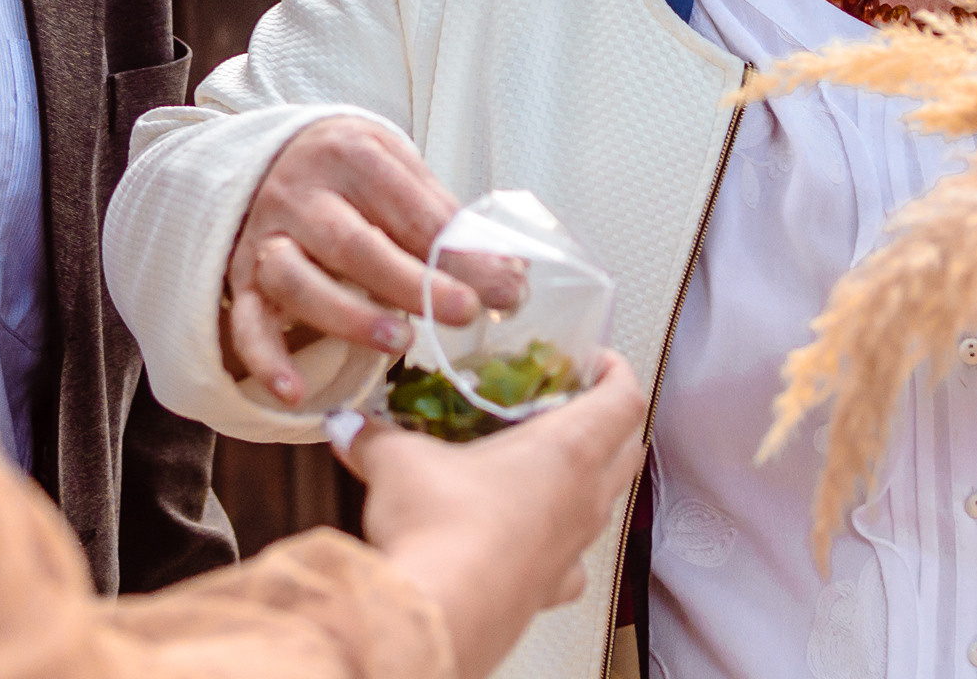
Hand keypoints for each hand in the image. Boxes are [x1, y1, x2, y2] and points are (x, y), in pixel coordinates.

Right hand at [225, 115, 481, 405]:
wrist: (272, 154)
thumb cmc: (352, 172)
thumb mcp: (399, 169)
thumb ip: (445, 220)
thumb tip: (507, 276)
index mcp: (354, 157)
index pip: (412, 211)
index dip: (460, 255)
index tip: (504, 288)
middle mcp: (302, 195)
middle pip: (353, 244)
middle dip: (412, 283)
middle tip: (464, 312)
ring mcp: (266, 237)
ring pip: (297, 282)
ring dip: (349, 318)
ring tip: (400, 342)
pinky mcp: (241, 277)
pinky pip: (246, 322)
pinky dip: (267, 361)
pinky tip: (295, 395)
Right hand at [341, 351, 648, 678]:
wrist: (439, 616)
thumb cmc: (441, 531)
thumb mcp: (399, 462)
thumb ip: (375, 435)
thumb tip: (348, 425)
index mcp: (568, 449)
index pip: (624, 397)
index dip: (616, 371)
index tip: (595, 361)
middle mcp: (584, 498)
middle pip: (628, 449)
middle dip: (609, 422)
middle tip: (571, 404)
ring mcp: (572, 548)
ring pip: (606, 503)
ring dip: (588, 480)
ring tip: (543, 467)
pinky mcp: (550, 589)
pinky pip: (572, 561)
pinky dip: (559, 542)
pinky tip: (526, 538)